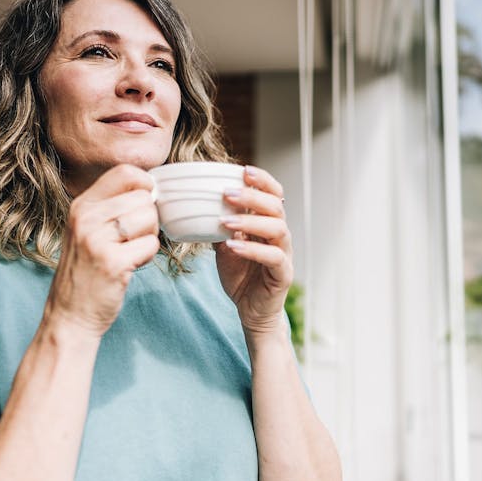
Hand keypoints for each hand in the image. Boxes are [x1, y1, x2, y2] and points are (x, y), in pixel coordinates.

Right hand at [44, 164, 159, 336]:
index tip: (145, 204)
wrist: (69, 315)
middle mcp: (86, 218)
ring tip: (128, 253)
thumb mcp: (87, 230)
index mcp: (81, 205)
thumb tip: (151, 188)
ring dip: (148, 238)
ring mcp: (97, 240)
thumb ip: (111, 207)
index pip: (125, 172)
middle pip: (143, 198)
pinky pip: (150, 246)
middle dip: (148, 219)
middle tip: (131, 240)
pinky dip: (147, 258)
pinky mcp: (112, 263)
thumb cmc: (86, 272)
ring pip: (149, 219)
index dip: (145, 184)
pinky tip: (129, 266)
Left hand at [214, 166, 292, 333]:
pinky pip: (273, 257)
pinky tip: (233, 246)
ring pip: (277, 229)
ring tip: (225, 220)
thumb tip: (197, 206)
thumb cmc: (241, 276)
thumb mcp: (225, 246)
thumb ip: (219, 227)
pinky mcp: (283, 274)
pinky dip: (253, 250)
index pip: (273, 194)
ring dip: (250, 221)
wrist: (250, 310)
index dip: (262, 180)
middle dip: (252, 196)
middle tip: (227, 193)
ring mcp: (284, 254)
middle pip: (275, 207)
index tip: (244, 170)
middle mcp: (279, 236)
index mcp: (267, 224)